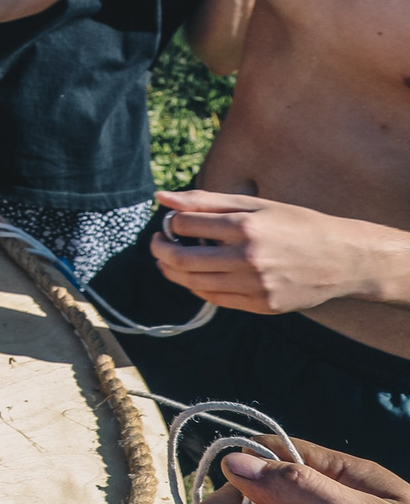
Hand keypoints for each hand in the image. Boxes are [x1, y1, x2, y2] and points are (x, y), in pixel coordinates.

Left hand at [150, 190, 399, 313]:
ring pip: (194, 282)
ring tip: (170, 260)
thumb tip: (162, 197)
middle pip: (182, 259)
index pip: (186, 224)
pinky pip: (215, 299)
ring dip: (172, 271)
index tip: (173, 222)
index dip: (173, 222)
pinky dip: (197, 287)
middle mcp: (249, 258)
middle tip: (158, 242)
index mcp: (246, 227)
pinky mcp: (263, 305)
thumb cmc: (298, 225)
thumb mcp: (256, 204)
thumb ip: (207, 200)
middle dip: (160, 250)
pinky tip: (195, 276)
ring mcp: (256, 286)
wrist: (344, 259)